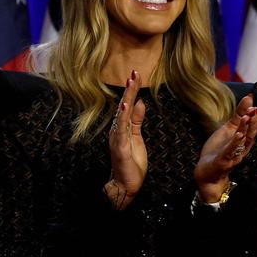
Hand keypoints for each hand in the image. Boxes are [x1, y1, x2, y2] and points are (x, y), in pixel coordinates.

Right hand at [105, 69, 146, 210]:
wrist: (125, 184)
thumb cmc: (131, 162)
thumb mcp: (137, 137)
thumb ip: (136, 120)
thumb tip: (139, 102)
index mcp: (122, 127)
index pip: (127, 104)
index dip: (131, 90)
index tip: (136, 75)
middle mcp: (117, 129)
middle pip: (123, 105)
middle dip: (129, 89)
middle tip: (134, 73)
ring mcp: (117, 138)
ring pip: (122, 114)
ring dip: (126, 98)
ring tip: (130, 84)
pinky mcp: (120, 147)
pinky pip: (121, 129)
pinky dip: (123, 116)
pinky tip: (125, 105)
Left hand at [194, 93, 256, 201]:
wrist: (207, 172)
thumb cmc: (218, 150)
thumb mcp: (227, 130)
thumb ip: (238, 116)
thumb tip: (248, 99)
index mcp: (243, 140)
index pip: (255, 127)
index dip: (256, 115)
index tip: (253, 99)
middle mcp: (242, 147)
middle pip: (253, 133)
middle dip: (254, 121)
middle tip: (254, 108)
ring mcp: (234, 154)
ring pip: (245, 141)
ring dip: (247, 128)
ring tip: (248, 116)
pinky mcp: (225, 160)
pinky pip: (232, 150)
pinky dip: (236, 142)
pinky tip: (238, 134)